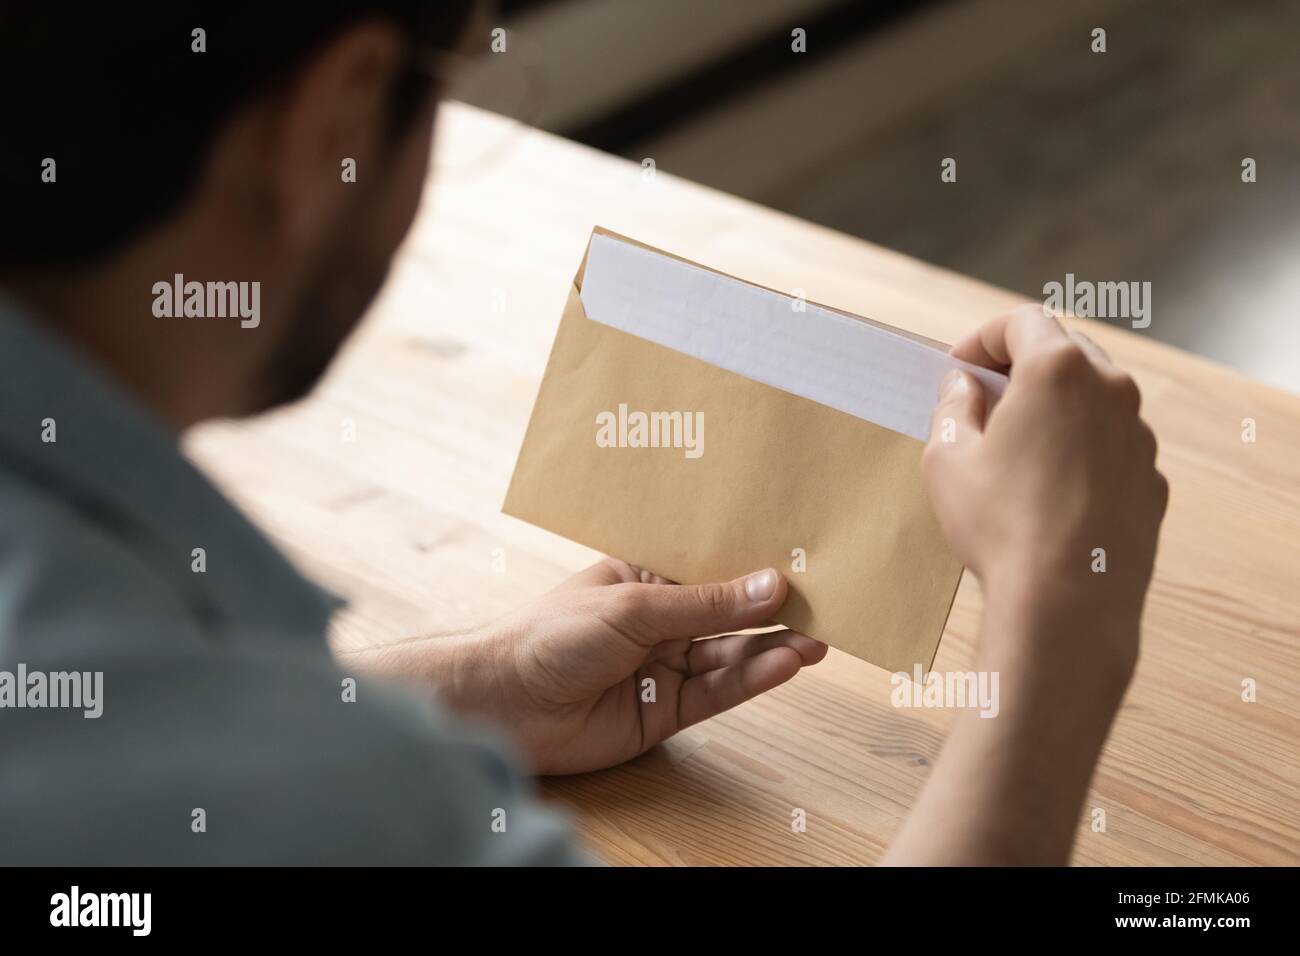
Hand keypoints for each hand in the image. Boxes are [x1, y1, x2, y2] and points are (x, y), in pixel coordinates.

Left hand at [423, 559, 825, 774]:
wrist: (505, 703)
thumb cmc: (552, 635)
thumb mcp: (635, 607)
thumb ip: (707, 604)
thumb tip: (771, 585)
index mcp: (646, 579)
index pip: (711, 569)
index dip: (753, 566)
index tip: (803, 560)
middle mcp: (660, 623)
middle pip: (728, 615)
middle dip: (774, 611)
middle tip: (827, 604)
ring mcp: (665, 668)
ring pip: (730, 655)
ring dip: (773, 648)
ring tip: (818, 638)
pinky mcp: (667, 712)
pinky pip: (718, 692)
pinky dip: (752, 679)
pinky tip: (784, 663)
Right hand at [884, 306, 1168, 865]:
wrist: (1067, 603)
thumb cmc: (999, 527)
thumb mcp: (947, 459)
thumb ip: (953, 407)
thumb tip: (964, 387)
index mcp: (1058, 370)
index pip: (1021, 321)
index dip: (983, 338)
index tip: (960, 366)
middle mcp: (1111, 390)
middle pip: (1065, 351)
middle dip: (1022, 366)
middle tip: (984, 397)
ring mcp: (1140, 435)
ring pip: (1094, 399)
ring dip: (1056, 408)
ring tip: (1015, 448)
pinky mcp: (1152, 479)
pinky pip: (1112, 445)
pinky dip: (1082, 449)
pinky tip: (1048, 489)